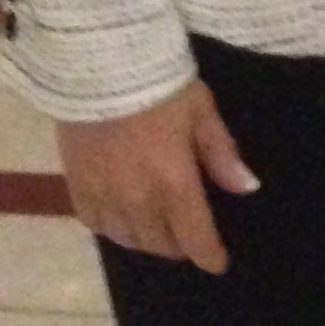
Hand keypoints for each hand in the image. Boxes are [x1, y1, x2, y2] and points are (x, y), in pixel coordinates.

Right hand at [58, 80, 259, 270]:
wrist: (101, 63)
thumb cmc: (160, 83)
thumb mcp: (201, 109)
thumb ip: (221, 153)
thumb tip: (247, 188)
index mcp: (174, 182)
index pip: (195, 238)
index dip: (209, 255)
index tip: (217, 262)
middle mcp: (138, 200)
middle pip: (161, 243)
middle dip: (178, 244)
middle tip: (187, 233)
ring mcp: (105, 196)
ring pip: (129, 239)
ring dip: (147, 239)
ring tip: (157, 227)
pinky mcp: (77, 186)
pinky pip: (95, 224)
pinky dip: (112, 227)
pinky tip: (121, 216)